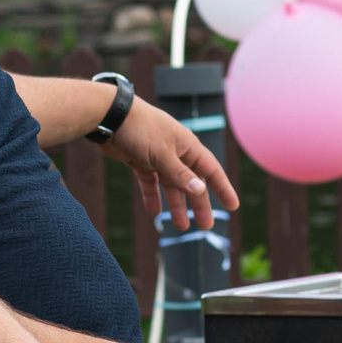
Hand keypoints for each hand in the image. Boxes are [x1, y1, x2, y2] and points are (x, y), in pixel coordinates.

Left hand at [106, 99, 237, 233]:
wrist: (109, 116)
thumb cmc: (140, 130)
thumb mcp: (162, 154)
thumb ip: (180, 174)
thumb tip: (200, 190)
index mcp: (187, 146)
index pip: (211, 170)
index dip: (222, 188)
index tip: (232, 206)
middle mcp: (176, 152)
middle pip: (191, 182)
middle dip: (199, 204)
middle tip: (206, 226)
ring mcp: (157, 157)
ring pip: (171, 185)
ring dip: (176, 205)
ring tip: (180, 226)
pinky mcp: (140, 160)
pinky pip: (150, 182)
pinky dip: (152, 196)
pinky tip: (153, 212)